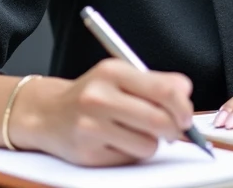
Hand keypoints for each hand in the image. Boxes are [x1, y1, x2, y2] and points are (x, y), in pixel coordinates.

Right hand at [11, 59, 194, 165]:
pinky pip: (129, 160)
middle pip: (159, 121)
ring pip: (147, 145)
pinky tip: (117, 142)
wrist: (46, 114)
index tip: (186, 115)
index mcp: (112, 72)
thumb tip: (185, 91)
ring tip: (137, 133)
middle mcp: (99, 98)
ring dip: (151, 143)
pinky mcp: (87, 154)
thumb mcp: (120, 76)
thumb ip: (155, 81)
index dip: (183, 106)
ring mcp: (90, 127)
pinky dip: (131, 154)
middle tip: (173, 130)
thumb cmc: (91, 95)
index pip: (164, 90)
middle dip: (174, 130)